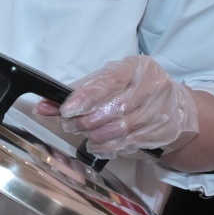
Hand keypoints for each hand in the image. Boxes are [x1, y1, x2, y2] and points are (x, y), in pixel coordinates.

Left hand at [46, 55, 197, 158]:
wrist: (171, 105)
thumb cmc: (131, 91)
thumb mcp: (105, 84)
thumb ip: (75, 94)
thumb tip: (42, 106)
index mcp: (135, 67)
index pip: (110, 81)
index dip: (87, 96)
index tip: (67, 110)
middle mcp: (153, 84)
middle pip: (117, 107)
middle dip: (88, 120)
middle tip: (71, 126)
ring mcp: (163, 107)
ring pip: (125, 128)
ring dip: (99, 136)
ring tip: (87, 137)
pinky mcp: (166, 129)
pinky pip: (134, 142)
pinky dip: (112, 147)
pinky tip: (100, 146)